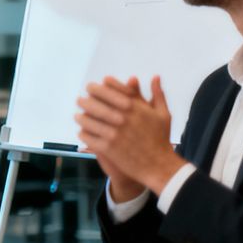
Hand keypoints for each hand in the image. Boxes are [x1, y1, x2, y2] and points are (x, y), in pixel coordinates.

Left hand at [77, 76, 185, 192]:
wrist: (159, 166)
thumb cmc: (161, 139)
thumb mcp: (163, 114)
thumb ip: (157, 94)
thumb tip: (155, 76)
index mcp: (133, 106)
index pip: (106, 88)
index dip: (96, 88)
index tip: (92, 89)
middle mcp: (121, 117)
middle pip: (92, 102)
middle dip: (84, 101)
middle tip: (80, 101)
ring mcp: (113, 133)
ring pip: (86, 119)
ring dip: (81, 117)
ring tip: (79, 117)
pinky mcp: (107, 148)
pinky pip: (87, 136)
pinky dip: (83, 133)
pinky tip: (83, 132)